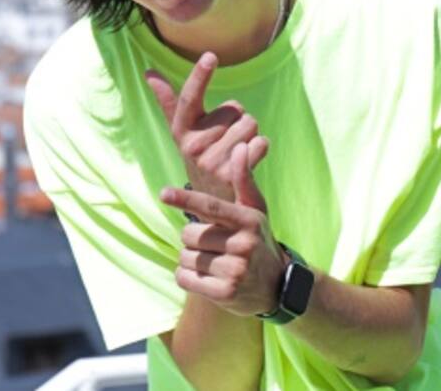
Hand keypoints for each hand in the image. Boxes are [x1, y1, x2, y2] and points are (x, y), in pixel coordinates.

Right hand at [146, 52, 268, 201]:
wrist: (212, 203)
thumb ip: (168, 100)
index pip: (189, 97)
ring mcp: (211, 162)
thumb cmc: (202, 155)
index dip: (200, 76)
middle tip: (226, 142)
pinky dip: (260, 148)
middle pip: (235, 109)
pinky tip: (247, 161)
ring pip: (250, 124)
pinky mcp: (232, 175)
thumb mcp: (183, 130)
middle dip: (237, 121)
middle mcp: (193, 146)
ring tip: (235, 153)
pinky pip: (260, 143)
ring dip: (250, 135)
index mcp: (181, 130)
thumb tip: (148, 72)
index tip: (210, 56)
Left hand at [160, 163, 285, 316]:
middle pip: (190, 234)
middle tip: (214, 246)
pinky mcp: (225, 293)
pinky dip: (188, 278)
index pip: (211, 207)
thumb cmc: (258, 240)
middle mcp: (244, 244)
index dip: (185, 199)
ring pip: (185, 257)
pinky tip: (207, 279)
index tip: (163, 194)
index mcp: (248, 220)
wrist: (276, 286)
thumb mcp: (254, 210)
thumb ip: (243, 179)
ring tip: (213, 263)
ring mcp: (236, 270)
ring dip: (190, 260)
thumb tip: (239, 147)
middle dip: (193, 239)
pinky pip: (185, 278)